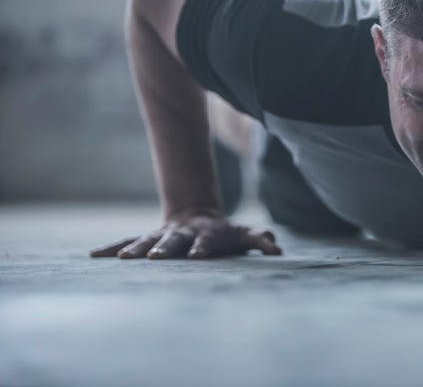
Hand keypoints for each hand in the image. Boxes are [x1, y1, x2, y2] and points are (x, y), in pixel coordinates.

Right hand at [90, 212, 281, 258]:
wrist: (197, 215)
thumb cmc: (224, 233)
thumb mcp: (243, 234)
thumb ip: (259, 241)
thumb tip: (277, 248)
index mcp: (206, 234)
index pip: (205, 242)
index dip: (202, 248)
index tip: (196, 256)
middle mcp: (182, 234)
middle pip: (174, 241)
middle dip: (165, 249)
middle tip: (155, 258)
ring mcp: (162, 235)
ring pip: (147, 241)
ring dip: (136, 249)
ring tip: (123, 259)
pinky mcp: (146, 238)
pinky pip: (127, 242)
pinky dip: (111, 248)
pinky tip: (93, 256)